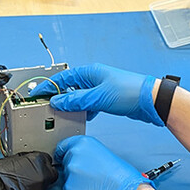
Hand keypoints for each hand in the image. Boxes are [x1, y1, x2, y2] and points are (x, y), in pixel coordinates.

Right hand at [29, 63, 161, 125]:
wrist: (151, 101)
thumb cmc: (129, 92)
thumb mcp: (98, 97)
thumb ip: (76, 100)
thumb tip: (58, 101)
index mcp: (90, 72)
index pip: (63, 78)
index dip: (49, 86)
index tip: (38, 94)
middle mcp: (94, 78)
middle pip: (70, 88)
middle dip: (59, 98)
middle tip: (49, 108)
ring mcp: (100, 88)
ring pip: (79, 97)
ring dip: (72, 106)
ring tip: (64, 115)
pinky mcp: (107, 99)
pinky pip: (89, 104)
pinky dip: (84, 111)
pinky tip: (83, 118)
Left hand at [54, 135, 150, 189]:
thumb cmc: (121, 176)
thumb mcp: (104, 153)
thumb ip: (88, 153)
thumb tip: (81, 158)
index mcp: (83, 143)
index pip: (63, 146)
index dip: (63, 153)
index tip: (62, 156)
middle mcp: (74, 155)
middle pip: (66, 161)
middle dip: (74, 168)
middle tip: (89, 175)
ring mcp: (70, 172)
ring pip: (67, 176)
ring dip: (75, 180)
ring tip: (93, 184)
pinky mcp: (69, 188)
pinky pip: (69, 189)